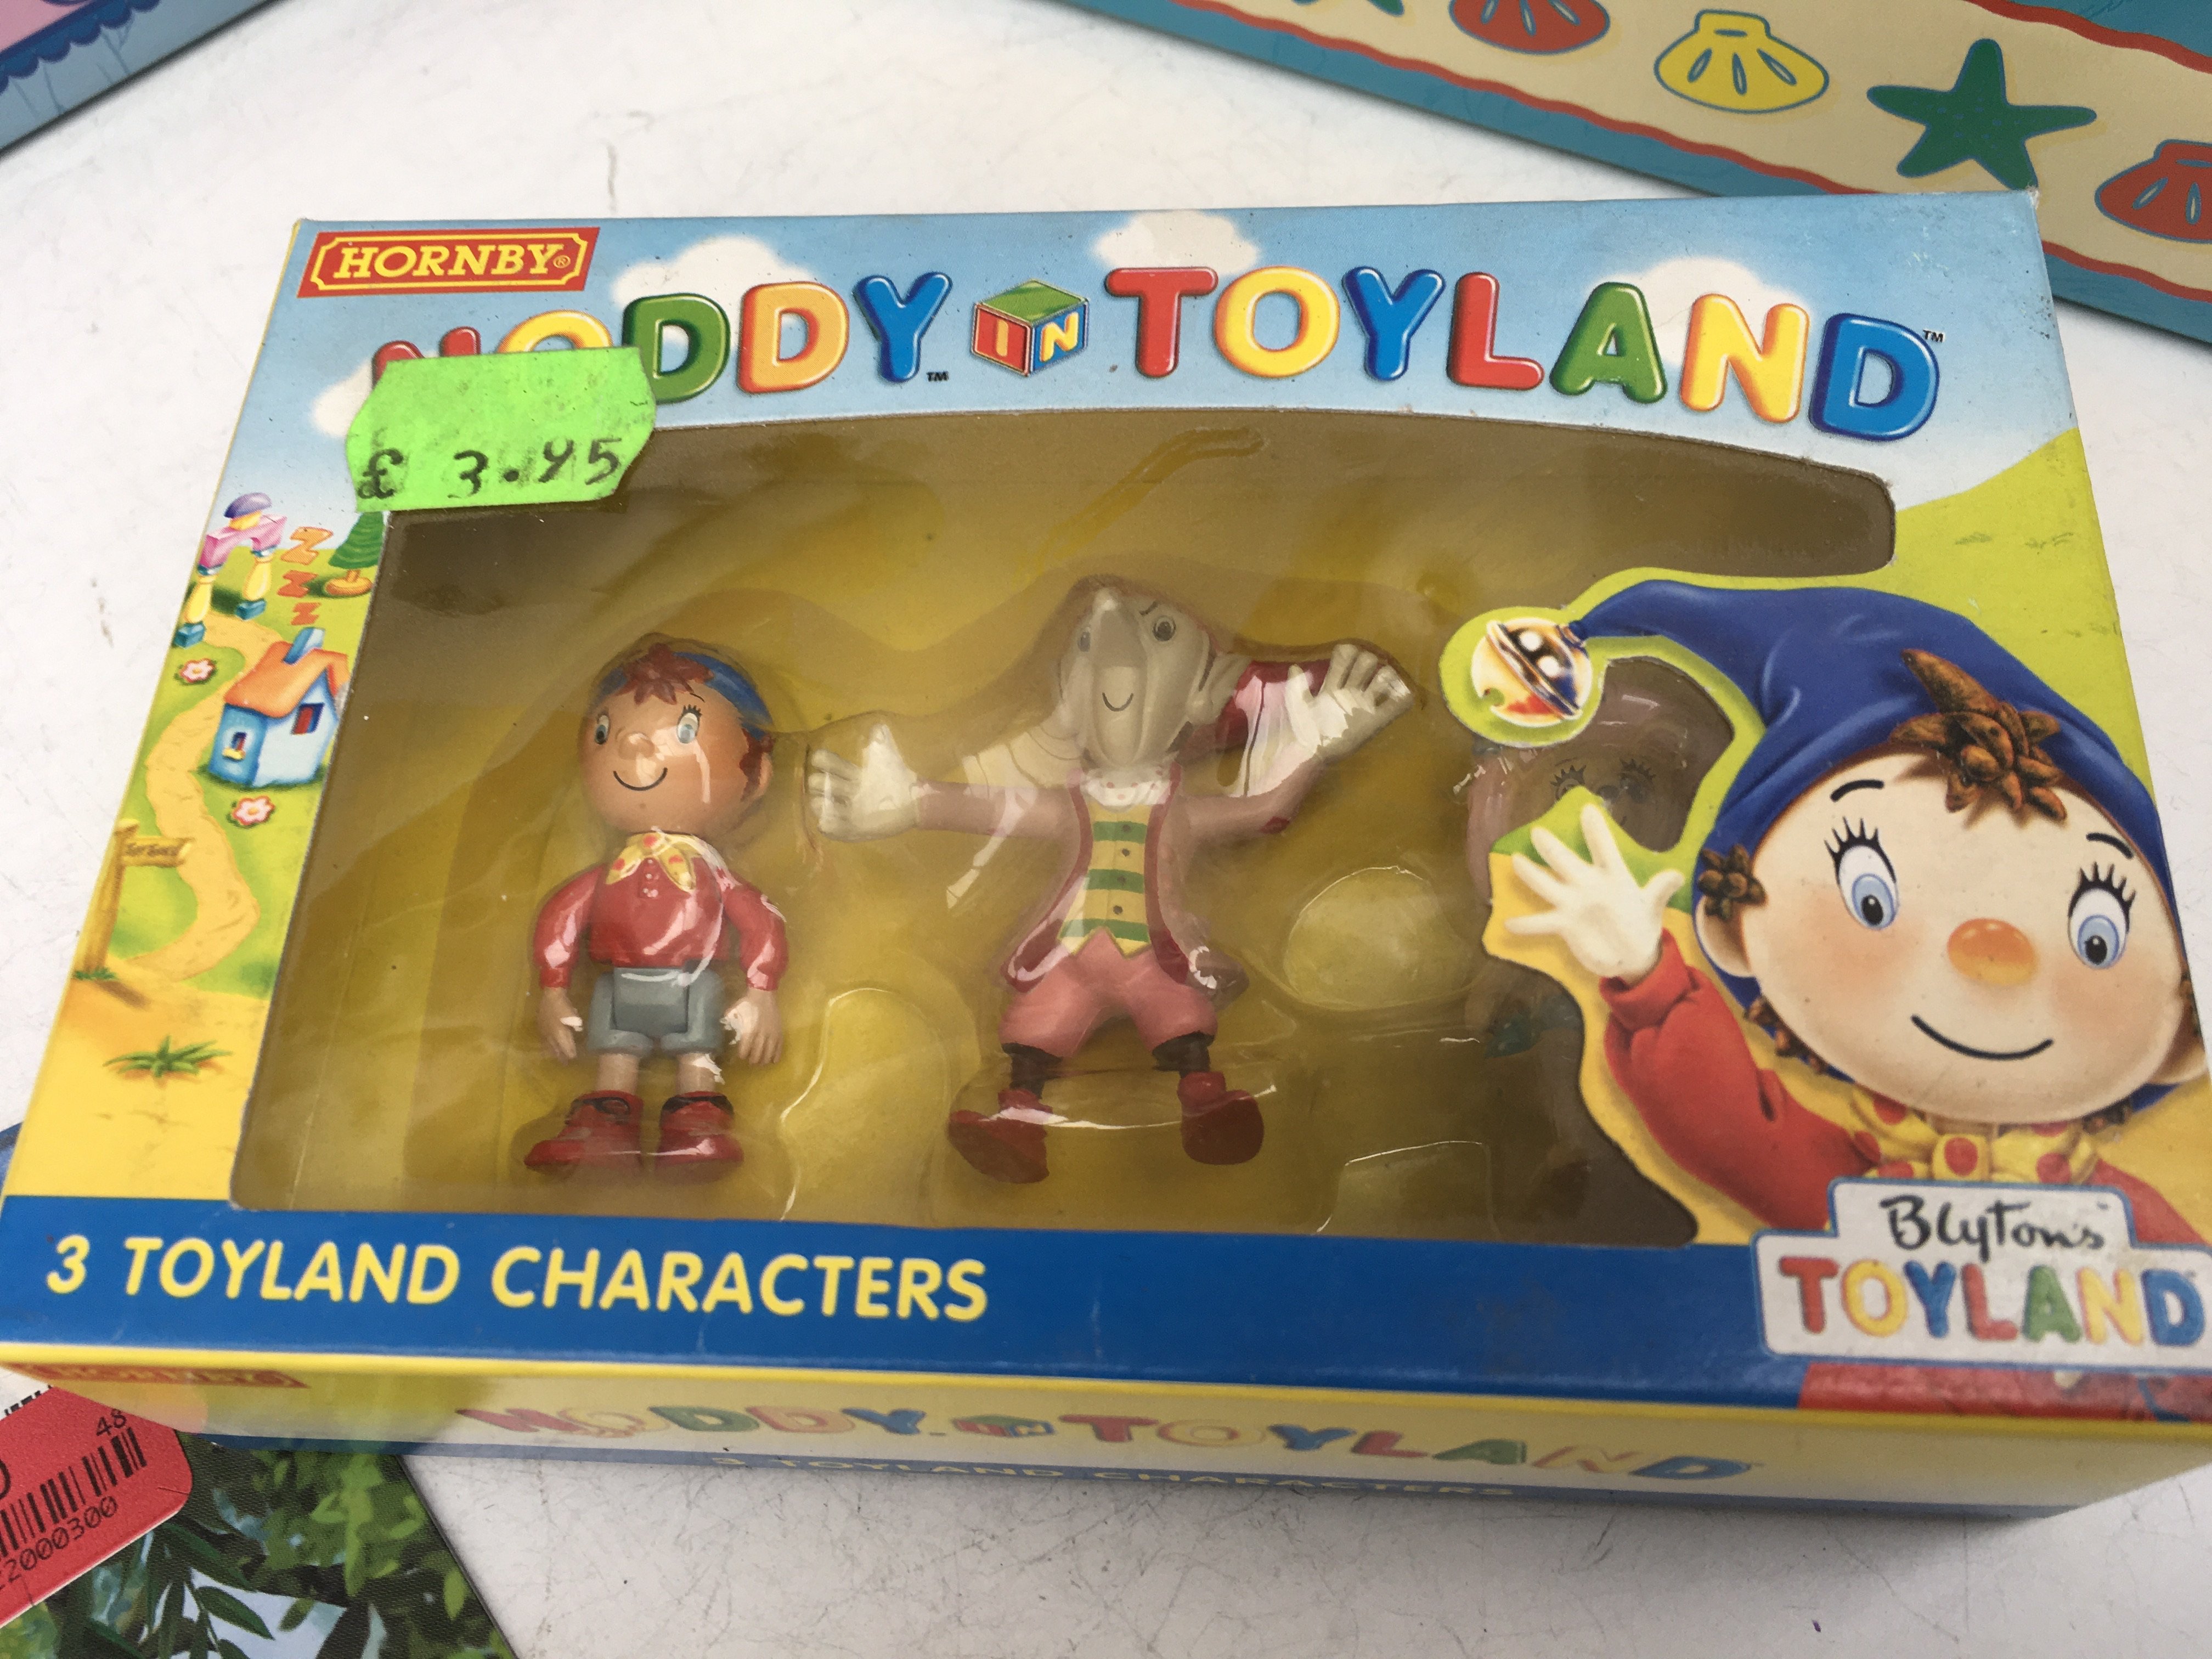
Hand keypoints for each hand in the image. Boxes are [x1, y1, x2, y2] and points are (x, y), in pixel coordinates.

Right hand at [537, 987, 581, 1062]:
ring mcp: (544, 1032)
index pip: (566, 1048)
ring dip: (554, 1052)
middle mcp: (550, 1036)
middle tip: (565, 1063)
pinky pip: (544, 1041)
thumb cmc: (564, 1005)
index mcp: (559, 1034)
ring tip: (557, 1058)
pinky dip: (547, 1046)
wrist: (550, 996)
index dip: (570, 1053)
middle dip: (561, 1056)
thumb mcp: (574, 1016)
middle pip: (556, 1049)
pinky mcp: (540, 1027)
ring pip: (549, 1046)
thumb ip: (575, 1025)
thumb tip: (578, 1030)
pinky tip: (548, 1047)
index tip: (573, 1058)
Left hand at [723, 986, 783, 1065]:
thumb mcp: (733, 1012)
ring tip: (760, 1062)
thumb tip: (720, 1031)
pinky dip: (776, 1057)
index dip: (742, 1056)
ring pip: (768, 1055)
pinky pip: (779, 1049)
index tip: (741, 1056)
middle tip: (750, 1060)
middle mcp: (761, 1036)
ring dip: (763, 1061)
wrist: (763, 994)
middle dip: (753, 1061)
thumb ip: (727, 1023)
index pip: (745, 1051)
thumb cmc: (747, 1003)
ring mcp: (772, 1035)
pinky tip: (773, 1061)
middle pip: (757, 1056)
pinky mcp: (779, 1033)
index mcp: (749, 1032)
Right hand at [808, 724, 919, 839]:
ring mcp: (847, 811)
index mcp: (851, 774)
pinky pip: (832, 829)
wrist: (915, 803)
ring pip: (819, 806)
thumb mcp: (890, 761)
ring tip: (827, 804)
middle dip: (819, 783)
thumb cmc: (898, 780)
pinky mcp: (853, 828)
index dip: (823, 761)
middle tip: (830, 786)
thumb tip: (877, 726)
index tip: (820, 760)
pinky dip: (828, 825)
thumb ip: (882, 744)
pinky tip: (828, 822)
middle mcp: (844, 791)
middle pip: (817, 784)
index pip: (828, 763)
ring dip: (819, 804)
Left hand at [1285, 643, 1414, 761]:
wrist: (1312, 753)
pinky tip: (1399, 694)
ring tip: (1379, 684)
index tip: (1344, 658)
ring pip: (1384, 677)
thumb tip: (1295, 666)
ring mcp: (1365, 705)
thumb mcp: (1297, 705)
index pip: (1345, 657)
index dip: (1347, 653)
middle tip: (1361, 673)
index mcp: (1334, 684)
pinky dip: (1403, 696)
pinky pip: (1397, 705)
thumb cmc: (1304, 729)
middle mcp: (1352, 691)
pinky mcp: (1376, 721)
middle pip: (1367, 661)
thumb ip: (1296, 686)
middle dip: (1366, 661)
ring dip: (1385, 675)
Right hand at [1504, 803, 1683, 983]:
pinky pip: (1543, 922)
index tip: (1589, 810)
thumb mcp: (1652, 907)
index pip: (1604, 850)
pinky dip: (1527, 925)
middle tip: (1538, 831)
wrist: (1631, 953)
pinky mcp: (1564, 924)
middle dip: (1553, 848)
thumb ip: (1660, 890)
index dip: (1596, 832)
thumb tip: (1678, 876)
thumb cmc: (1641, 923)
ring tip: (1517, 860)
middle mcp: (1588, 885)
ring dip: (1532, 874)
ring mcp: (1573, 903)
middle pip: (1567, 862)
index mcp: (1612, 876)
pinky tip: (1509, 925)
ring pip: (1548, 885)